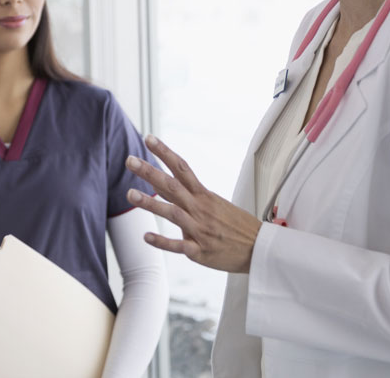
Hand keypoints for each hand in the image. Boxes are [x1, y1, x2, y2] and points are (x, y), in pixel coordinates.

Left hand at [125, 135, 261, 272]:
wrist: (260, 250)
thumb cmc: (234, 225)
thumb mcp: (212, 203)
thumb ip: (183, 194)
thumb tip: (156, 182)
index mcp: (204, 196)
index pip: (182, 168)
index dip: (164, 152)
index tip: (148, 138)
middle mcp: (200, 209)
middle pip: (172, 186)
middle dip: (150, 172)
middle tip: (129, 160)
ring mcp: (200, 230)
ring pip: (173, 213)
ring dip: (151, 204)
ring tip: (130, 194)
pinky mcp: (201, 251)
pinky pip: (179, 246)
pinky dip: (162, 242)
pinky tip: (146, 237)